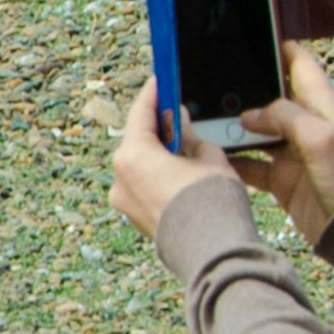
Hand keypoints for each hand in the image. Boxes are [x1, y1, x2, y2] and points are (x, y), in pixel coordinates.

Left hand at [110, 80, 239, 240]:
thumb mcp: (208, 156)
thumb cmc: (211, 202)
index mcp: (132, 156)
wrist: (213, 253)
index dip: (154, 93)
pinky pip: (145, 187)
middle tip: (177, 111)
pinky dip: (159, 175)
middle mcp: (120, 178)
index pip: (141, 112)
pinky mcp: (136, 219)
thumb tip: (181, 124)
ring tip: (187, 145)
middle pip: (138, 140)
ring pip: (141, 165)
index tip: (161, 79)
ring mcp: (125, 202)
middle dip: (158, 126)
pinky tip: (182, 172)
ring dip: (160, 153)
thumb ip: (191, 135)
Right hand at [229, 44, 333, 245]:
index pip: (300, 65)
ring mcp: (291, 152)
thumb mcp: (320, 139)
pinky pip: (251, 163)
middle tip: (213, 82)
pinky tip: (214, 157)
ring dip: (233, 126)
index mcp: (320, 106)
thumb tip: (250, 114)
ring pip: (255, 130)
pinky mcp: (281, 178)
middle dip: (245, 89)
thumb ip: (286, 117)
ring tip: (204, 119)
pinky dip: (233, 159)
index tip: (254, 36)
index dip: (280, 47)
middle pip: (270, 96)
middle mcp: (305, 125)